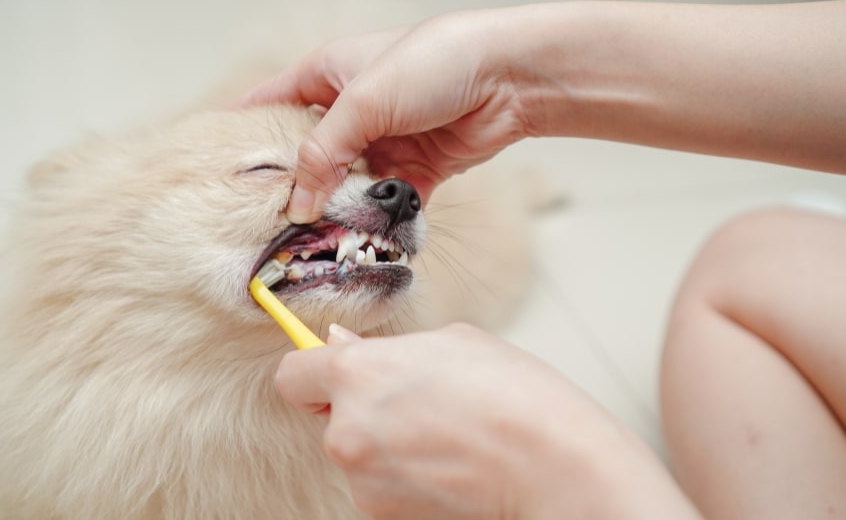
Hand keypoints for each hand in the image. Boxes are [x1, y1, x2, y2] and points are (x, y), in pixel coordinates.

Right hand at [242, 9, 537, 222]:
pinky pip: (388, 202)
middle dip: (298, 189)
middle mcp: (352, 110)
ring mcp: (383, 141)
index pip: (270, 105)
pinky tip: (369, 239)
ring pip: (348, 186)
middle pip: (311, 157)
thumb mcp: (363, 101)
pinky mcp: (415, 168)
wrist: (508, 78)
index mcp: (327, 75)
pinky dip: (381, 220)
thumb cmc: (434, 63)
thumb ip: (324, 152)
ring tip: (322, 239)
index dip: (247, 137)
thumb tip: (299, 204)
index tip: (225, 177)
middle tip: (276, 225)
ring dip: (341, 211)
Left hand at [275, 323, 700, 519]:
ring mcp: (363, 479)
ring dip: (386, 442)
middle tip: (417, 399)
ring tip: (445, 432)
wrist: (553, 466)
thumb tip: (339, 345)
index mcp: (358, 374)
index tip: (330, 372)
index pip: (293, 374)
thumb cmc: (514, 396)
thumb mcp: (453, 343)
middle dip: (360, 406)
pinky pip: (379, 483)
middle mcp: (347, 430)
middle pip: (327, 415)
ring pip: (357, 450)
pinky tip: (448, 462)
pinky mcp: (383, 513)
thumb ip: (387, 347)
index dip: (313, 370)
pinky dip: (403, 474)